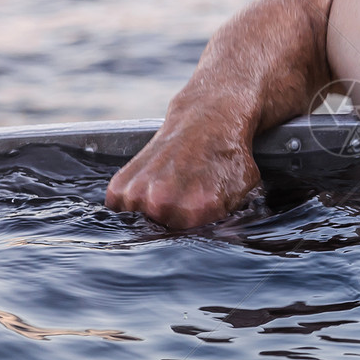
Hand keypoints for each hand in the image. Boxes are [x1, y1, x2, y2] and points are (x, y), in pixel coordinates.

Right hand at [105, 118, 260, 228]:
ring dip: (150, 212)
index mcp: (193, 211)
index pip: (189, 239)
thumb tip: (224, 241)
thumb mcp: (240, 191)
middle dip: (174, 221)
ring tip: (168, 187)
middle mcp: (161, 204)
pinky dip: (131, 201)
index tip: (199, 212)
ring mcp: (137, 194)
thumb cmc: (226, 156)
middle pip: (164, 233)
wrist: (207, 119)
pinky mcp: (119, 185)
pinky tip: (152, 184)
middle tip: (184, 197)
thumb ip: (230, 221)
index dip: (196, 226)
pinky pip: (121, 208)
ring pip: (141, 222)